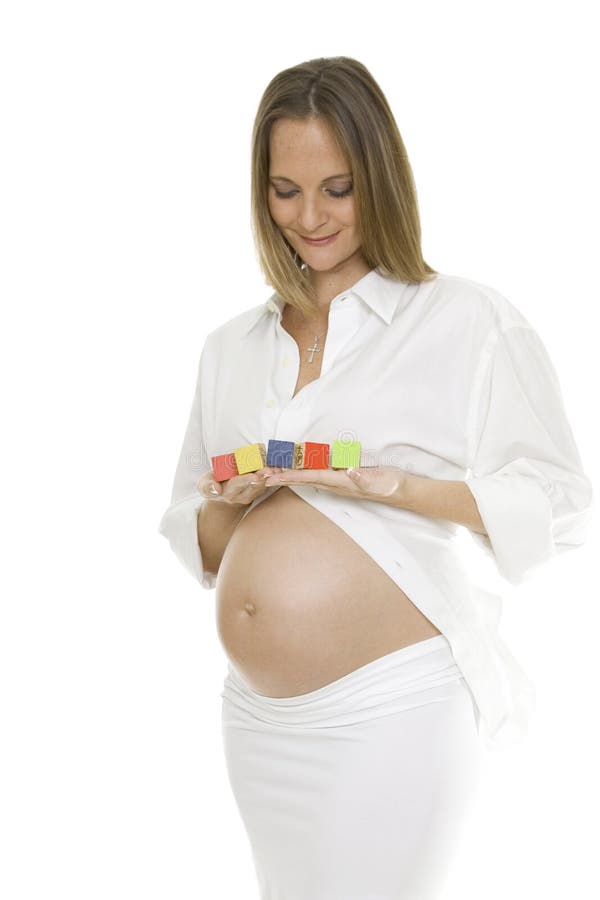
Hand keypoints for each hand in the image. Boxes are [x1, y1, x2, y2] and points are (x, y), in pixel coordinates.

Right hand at [196, 467, 284, 506]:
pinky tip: (277, 464)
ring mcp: (252, 494)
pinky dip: (272, 473)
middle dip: (262, 476)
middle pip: (254, 485)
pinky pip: (267, 481)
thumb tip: (215, 489)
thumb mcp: (204, 485)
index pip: (237, 485)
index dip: (246, 480)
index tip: (254, 477)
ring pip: (263, 483)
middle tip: (271, 470)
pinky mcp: (259, 490)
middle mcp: (241, 495)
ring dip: (270, 474)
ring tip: (277, 465)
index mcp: (228, 491)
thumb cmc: (212, 484)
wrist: (221, 493)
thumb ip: (208, 486)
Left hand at [263, 465, 411, 504]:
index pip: (310, 477)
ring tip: (271, 472)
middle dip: (282, 477)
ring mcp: (340, 482)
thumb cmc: (393, 486)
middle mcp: (337, 484)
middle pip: (304, 479)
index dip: (290, 476)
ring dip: (289, 475)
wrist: (404, 492)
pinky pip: (319, 475)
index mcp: (341, 482)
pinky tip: (297, 470)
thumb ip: (365, 478)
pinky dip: (303, 472)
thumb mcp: (381, 481)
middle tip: (260, 475)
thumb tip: (349, 471)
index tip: (271, 476)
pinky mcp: (345, 479)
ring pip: (309, 478)